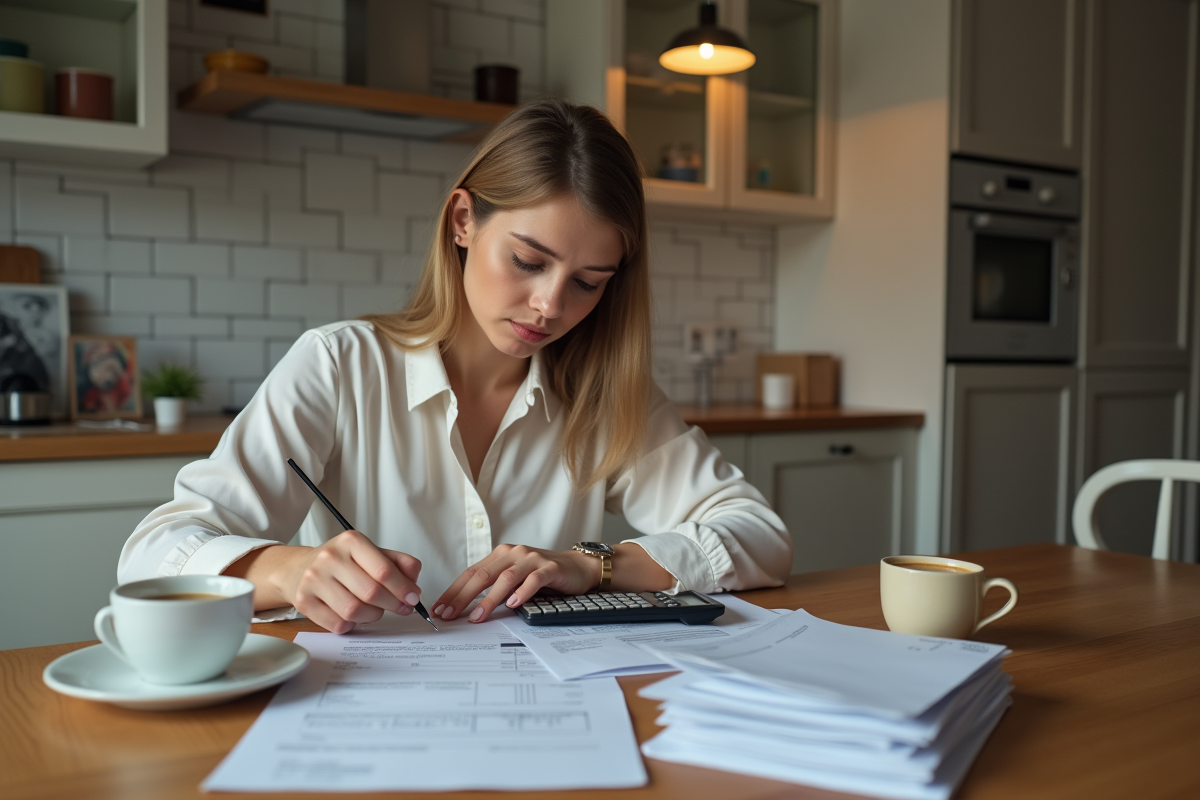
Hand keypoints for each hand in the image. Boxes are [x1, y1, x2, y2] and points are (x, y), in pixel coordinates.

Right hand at [267, 530, 422, 633]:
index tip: (413, 597)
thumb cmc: (341, 563)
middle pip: (371, 592)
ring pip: (355, 611)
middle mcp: (330, 558)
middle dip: (392, 604)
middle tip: (401, 607)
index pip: (384, 570)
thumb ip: (398, 563)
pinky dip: (352, 624)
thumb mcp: (371, 553)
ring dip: (372, 616)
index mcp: (351, 541)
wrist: (298, 569)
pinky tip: (352, 615)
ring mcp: (314, 580)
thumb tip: (414, 585)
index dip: (403, 588)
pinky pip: (338, 624)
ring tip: (374, 609)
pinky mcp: (304, 602)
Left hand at [432, 545, 600, 622]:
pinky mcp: (550, 569)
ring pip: (506, 579)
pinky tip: (513, 604)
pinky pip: (533, 580)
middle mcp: (514, 553)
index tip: (440, 608)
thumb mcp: (515, 578)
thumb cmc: (543, 576)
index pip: (471, 573)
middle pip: (483, 575)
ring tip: (477, 616)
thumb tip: (467, 607)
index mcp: (501, 555)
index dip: (454, 591)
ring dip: (489, 599)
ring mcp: (532, 559)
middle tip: (450, 614)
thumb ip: (495, 587)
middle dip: (463, 596)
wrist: (577, 567)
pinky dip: (522, 592)